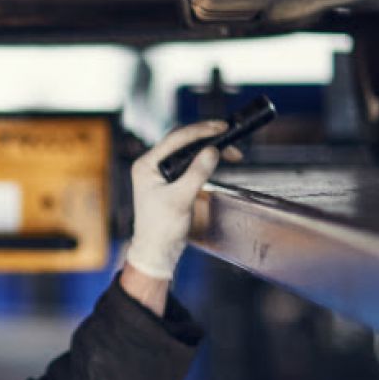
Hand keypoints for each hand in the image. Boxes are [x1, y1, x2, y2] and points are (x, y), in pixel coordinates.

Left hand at [126, 121, 242, 280]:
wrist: (157, 252)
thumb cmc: (161, 229)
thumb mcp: (180, 199)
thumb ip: (197, 173)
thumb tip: (213, 151)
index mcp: (146, 165)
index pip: (175, 139)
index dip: (200, 131)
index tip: (222, 127)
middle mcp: (151, 165)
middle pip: (182, 141)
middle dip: (207, 137)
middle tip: (230, 136)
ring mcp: (160, 172)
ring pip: (187, 151)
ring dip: (209, 149)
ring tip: (232, 153)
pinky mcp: (170, 181)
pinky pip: (189, 163)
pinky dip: (205, 160)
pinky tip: (219, 160)